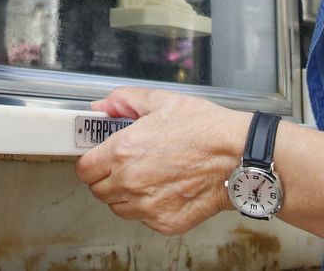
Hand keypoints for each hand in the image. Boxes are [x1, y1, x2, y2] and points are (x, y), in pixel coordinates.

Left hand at [75, 87, 250, 234]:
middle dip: (107, 177)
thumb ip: (125, 101)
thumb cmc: (205, 129)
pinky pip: (143, 219)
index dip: (91, 161)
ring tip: (148, 177)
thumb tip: (104, 106)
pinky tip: (164, 189)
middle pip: (98, 190)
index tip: (99, 158)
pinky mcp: (164, 222)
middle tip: (126, 165)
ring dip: (125, 194)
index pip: (85, 169)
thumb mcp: (162, 101)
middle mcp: (130, 182)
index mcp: (123, 151)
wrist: (238, 157)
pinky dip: (148, 208)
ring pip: (118, 207)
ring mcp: (147, 206)